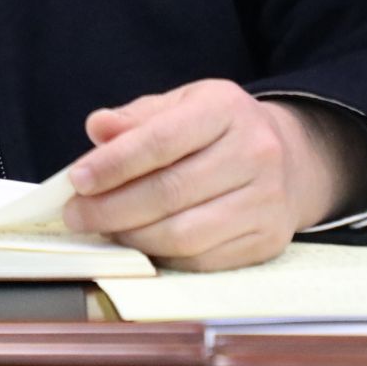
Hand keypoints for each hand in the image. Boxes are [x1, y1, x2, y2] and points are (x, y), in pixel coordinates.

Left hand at [61, 80, 348, 271]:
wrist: (289, 158)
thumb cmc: (218, 130)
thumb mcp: (180, 105)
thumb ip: (136, 118)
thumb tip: (98, 128)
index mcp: (226, 108)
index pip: (162, 140)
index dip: (115, 163)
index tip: (78, 179)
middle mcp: (255, 153)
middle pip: (170, 192)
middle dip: (112, 207)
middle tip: (77, 213)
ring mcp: (266, 201)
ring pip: (184, 233)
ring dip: (133, 237)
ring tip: (103, 228)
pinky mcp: (267, 241)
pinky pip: (201, 259)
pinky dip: (161, 256)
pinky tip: (139, 243)